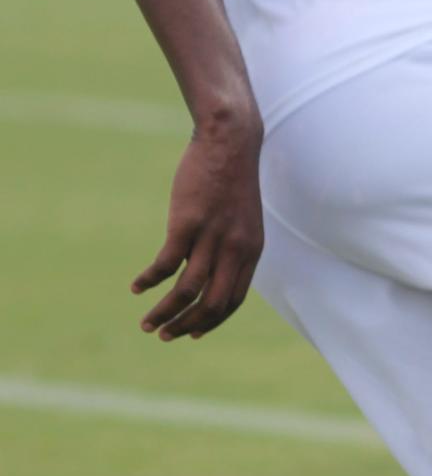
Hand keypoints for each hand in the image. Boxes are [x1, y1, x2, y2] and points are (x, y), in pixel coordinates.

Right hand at [132, 122, 264, 340]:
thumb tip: (205, 269)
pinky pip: (166, 265)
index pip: (233, 301)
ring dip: (164, 313)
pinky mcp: (187, 223)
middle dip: (186, 326)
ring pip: (187, 291)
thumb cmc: (231, 177)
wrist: (229, 140)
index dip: (212, 321)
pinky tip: (137, 286)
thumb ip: (230, 245)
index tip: (193, 333)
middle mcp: (235, 249)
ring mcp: (212, 237)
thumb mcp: (241, 217)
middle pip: (212, 304)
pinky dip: (150, 281)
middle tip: (164, 335)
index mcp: (250, 251)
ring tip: (146, 323)